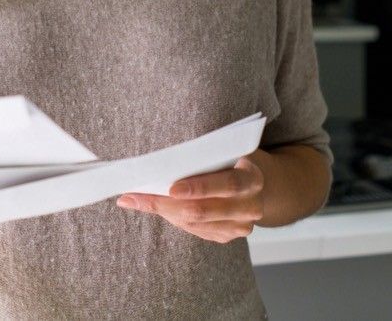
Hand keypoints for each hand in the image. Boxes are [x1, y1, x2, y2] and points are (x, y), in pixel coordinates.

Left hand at [116, 153, 264, 242]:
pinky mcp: (227, 237)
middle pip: (204, 210)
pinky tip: (156, 207)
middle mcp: (250, 207)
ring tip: (135, 201)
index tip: (171, 188)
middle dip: (166, 204)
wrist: (255, 186)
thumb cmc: (233, 163)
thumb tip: (162, 163)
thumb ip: (205, 159)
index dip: (200, 187)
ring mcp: (240, 227)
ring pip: (194, 224)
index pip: (228, 183)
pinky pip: (195, 230)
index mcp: (253, 179)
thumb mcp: (226, 154)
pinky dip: (172, 218)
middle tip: (136, 197)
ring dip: (163, 212)